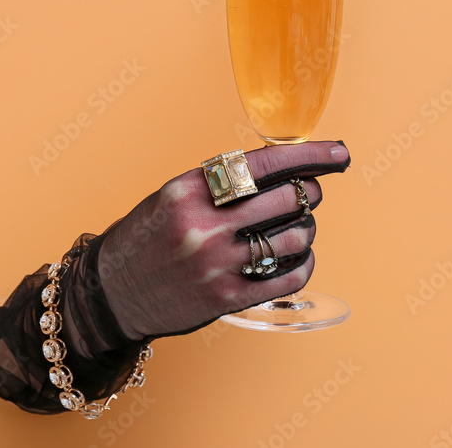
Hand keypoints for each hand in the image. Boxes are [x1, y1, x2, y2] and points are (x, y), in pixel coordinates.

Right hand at [95, 140, 349, 339]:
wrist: (112, 293)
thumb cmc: (146, 238)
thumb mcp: (174, 195)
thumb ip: (221, 182)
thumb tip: (282, 167)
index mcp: (190, 189)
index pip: (264, 162)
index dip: (310, 155)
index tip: (339, 153)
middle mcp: (204, 224)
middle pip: (287, 196)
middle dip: (309, 192)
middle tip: (310, 193)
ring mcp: (216, 263)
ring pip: (295, 235)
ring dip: (308, 227)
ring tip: (299, 226)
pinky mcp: (226, 298)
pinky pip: (288, 276)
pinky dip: (304, 263)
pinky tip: (298, 256)